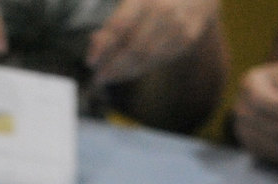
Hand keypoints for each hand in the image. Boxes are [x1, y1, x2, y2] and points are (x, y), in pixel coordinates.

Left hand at [87, 0, 217, 85]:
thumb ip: (116, 19)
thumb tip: (96, 43)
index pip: (121, 26)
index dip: (104, 47)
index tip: (90, 62)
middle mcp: (163, 10)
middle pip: (134, 47)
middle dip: (113, 66)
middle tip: (98, 77)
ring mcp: (178, 26)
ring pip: (147, 58)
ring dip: (124, 72)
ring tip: (108, 77)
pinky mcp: (187, 39)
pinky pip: (159, 60)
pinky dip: (140, 69)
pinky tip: (126, 73)